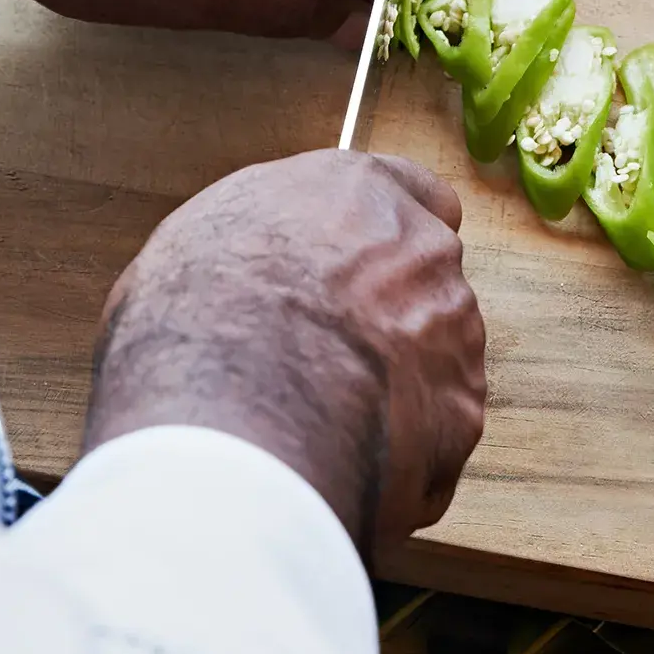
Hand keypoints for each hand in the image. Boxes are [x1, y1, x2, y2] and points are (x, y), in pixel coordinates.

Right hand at [84, 151, 485, 556]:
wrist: (233, 421)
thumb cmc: (197, 323)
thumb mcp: (192, 246)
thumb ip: (250, 246)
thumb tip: (232, 276)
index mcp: (356, 192)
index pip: (409, 193)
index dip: (385, 237)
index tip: (362, 267)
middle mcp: (420, 249)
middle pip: (424, 279)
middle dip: (388, 315)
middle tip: (323, 357)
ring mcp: (454, 330)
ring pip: (438, 355)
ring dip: (397, 383)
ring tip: (323, 421)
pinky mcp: (462, 412)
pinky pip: (438, 430)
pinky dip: (404, 450)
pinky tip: (343, 461)